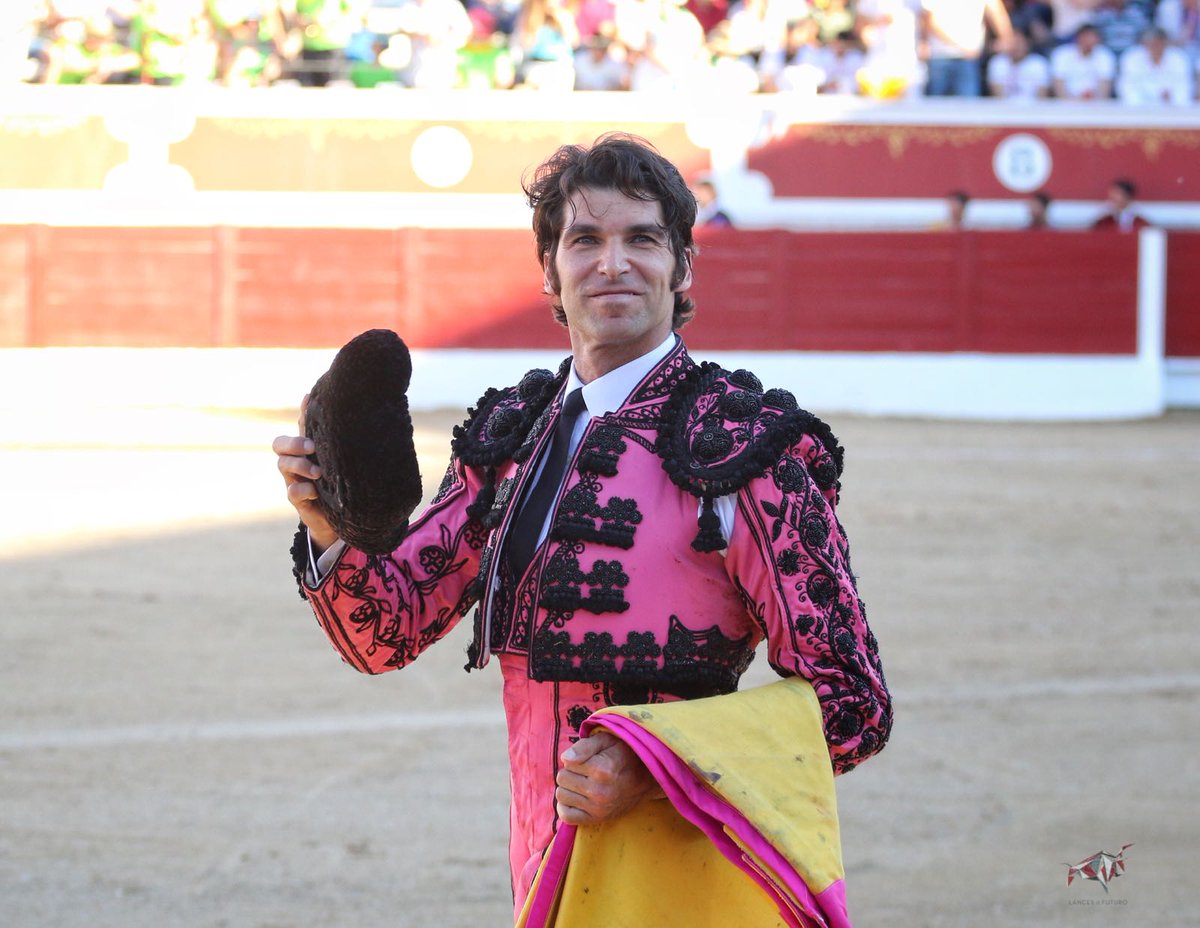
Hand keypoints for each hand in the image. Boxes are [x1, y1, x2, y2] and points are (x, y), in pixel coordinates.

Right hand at [273, 394, 339, 552]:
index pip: (295, 426)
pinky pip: (293, 492)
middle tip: (312, 447)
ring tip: (318, 472)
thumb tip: (319, 400)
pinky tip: (316, 491)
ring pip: (283, 465)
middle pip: (279, 445)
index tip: (309, 403)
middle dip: (294, 444)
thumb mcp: (332, 456)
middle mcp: (293, 463)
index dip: (299, 416)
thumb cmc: (335, 481)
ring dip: (301, 465)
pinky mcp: (298, 500)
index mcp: (302, 450)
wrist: (338, 515)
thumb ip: (326, 435)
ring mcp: (293, 481)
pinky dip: (304, 489)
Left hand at [555, 730, 663, 825]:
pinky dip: (566, 806)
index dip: (575, 758)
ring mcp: (598, 808)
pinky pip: (566, 816)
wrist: (645, 778)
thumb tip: (565, 759)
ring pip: (561, 796)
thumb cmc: (623, 754)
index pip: (567, 762)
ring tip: (583, 783)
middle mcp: (599, 792)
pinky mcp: (597, 819)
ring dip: (569, 788)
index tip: (588, 759)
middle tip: (585, 771)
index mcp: (602, 770)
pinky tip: (576, 798)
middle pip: (562, 779)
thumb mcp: (606, 740)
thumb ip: (584, 746)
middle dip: (570, 772)